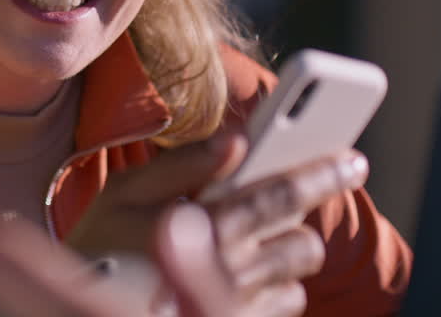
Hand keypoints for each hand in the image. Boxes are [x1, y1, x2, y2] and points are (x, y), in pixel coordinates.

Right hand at [0, 145, 365, 316]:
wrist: (88, 306)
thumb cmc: (102, 246)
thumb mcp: (123, 195)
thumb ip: (181, 165)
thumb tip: (237, 140)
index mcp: (198, 229)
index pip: (275, 197)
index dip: (320, 174)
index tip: (352, 157)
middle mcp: (225, 273)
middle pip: (301, 233)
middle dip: (322, 194)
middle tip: (348, 167)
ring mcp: (236, 307)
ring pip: (298, 266)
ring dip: (291, 240)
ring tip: (261, 224)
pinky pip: (289, 300)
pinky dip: (277, 279)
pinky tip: (246, 266)